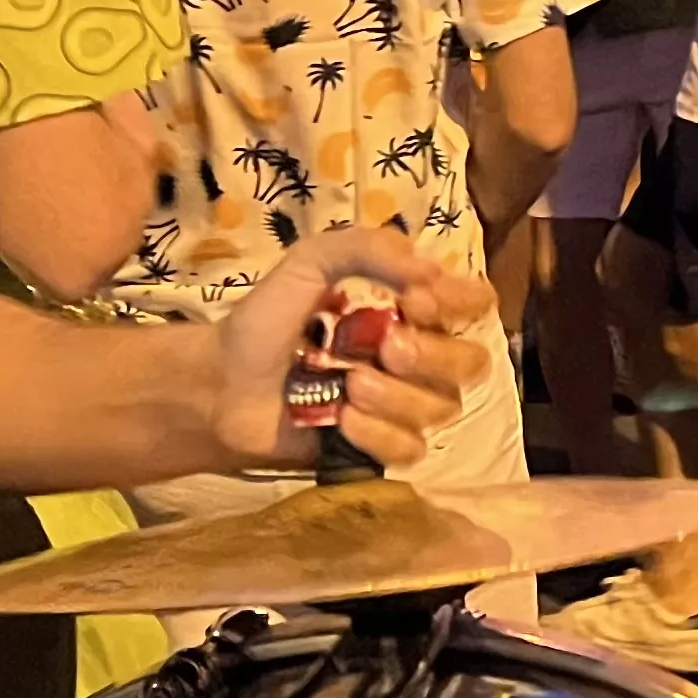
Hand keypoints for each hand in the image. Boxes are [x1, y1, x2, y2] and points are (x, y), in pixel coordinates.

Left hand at [211, 225, 499, 468]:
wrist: (221, 385)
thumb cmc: (266, 320)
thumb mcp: (311, 261)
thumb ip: (369, 248)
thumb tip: (431, 271)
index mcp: (411, 309)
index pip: (476, 303)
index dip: (460, 304)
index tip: (415, 301)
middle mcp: (419, 357)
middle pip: (472, 362)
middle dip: (432, 355)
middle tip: (385, 348)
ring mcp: (402, 406)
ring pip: (441, 408)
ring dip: (395, 395)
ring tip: (348, 386)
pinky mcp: (380, 448)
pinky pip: (412, 447)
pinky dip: (378, 433)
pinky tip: (341, 421)